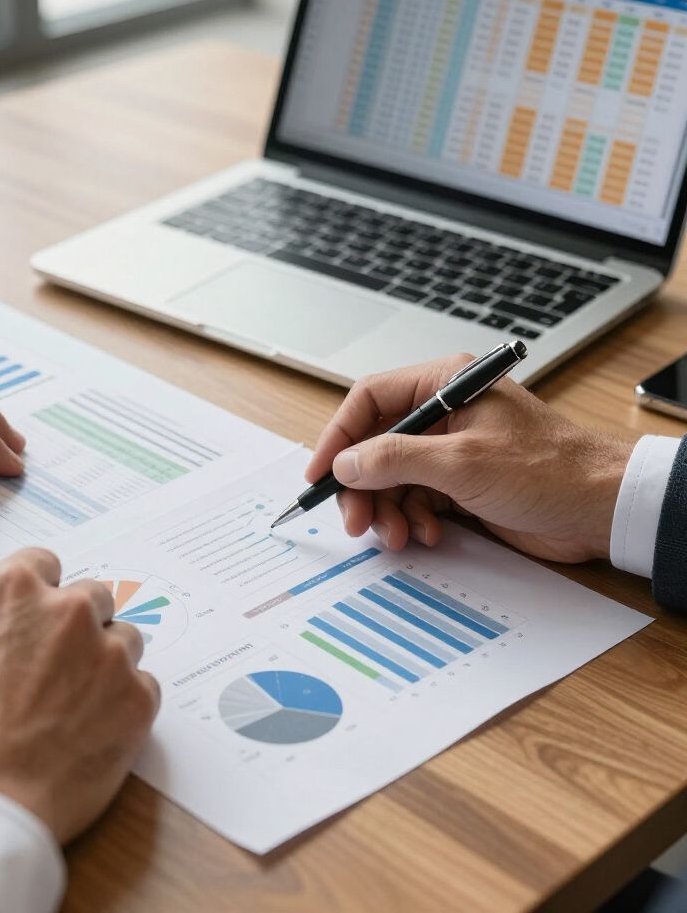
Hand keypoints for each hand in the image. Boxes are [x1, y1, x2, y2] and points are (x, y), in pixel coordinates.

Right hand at [0, 548, 159, 842]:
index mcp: (13, 590)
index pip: (43, 564)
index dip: (36, 594)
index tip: (33, 619)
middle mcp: (68, 610)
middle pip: (90, 598)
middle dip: (75, 625)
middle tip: (52, 668)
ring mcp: (108, 654)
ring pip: (123, 638)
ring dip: (104, 660)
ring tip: (72, 704)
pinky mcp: (137, 699)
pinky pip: (143, 686)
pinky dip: (122, 703)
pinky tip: (91, 729)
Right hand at [305, 354, 632, 563]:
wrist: (601, 509)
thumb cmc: (549, 471)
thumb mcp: (462, 463)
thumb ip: (396, 458)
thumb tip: (346, 463)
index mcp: (445, 385)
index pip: (370, 400)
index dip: (338, 437)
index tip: (319, 473)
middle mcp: (444, 412)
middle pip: (375, 445)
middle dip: (362, 486)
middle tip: (355, 521)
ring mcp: (450, 449)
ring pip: (391, 477)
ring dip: (386, 509)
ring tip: (397, 535)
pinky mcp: (459, 483)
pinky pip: (414, 498)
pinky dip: (411, 518)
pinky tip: (426, 534)